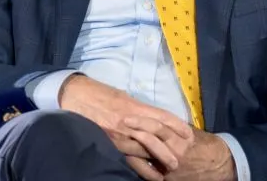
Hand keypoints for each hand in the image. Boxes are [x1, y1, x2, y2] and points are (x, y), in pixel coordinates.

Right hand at [59, 75, 193, 175]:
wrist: (78, 95)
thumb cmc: (102, 94)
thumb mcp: (125, 97)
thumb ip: (140, 109)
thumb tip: (155, 119)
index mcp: (135, 107)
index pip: (162, 117)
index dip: (176, 126)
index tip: (188, 134)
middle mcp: (129, 122)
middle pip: (155, 138)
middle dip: (169, 150)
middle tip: (181, 159)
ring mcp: (118, 135)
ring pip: (143, 151)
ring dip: (157, 161)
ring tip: (169, 170)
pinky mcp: (109, 144)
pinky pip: (127, 159)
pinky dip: (140, 167)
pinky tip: (148, 173)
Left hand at [122, 125, 235, 180]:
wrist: (217, 167)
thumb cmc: (204, 146)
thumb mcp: (191, 133)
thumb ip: (174, 128)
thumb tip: (155, 117)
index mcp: (182, 138)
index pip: (160, 126)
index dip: (143, 120)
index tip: (129, 115)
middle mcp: (175, 151)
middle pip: (152, 138)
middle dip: (137, 129)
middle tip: (122, 121)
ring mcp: (170, 167)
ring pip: (149, 155)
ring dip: (133, 147)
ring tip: (120, 139)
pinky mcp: (166, 179)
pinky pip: (148, 172)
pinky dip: (137, 165)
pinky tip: (126, 158)